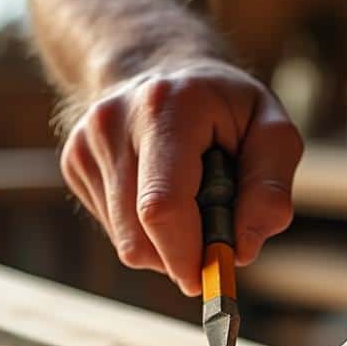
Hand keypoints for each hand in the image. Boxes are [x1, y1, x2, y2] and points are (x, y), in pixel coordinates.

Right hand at [60, 59, 303, 295]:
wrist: (164, 67)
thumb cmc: (227, 108)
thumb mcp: (272, 130)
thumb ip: (269, 189)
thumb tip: (242, 251)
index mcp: (165, 107)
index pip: (162, 205)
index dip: (185, 255)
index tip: (211, 278)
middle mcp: (113, 121)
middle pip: (139, 235)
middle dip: (183, 255)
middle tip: (216, 235)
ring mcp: (86, 142)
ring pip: (126, 242)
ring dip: (167, 245)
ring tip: (191, 200)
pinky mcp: (74, 162)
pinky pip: (115, 231)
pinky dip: (146, 230)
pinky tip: (160, 192)